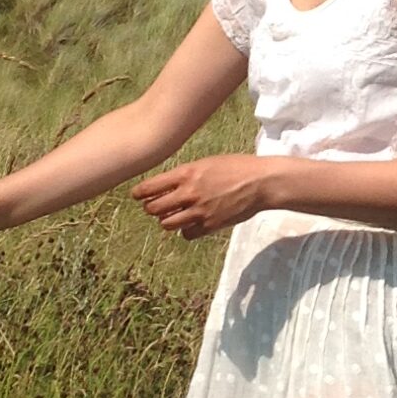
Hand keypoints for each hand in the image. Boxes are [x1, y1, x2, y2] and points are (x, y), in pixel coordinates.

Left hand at [130, 154, 266, 239]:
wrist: (260, 183)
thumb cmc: (236, 168)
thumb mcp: (207, 163)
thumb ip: (186, 175)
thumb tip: (167, 185)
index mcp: (186, 174)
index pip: (150, 187)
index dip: (139, 193)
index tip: (136, 196)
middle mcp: (189, 193)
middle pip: (154, 209)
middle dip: (151, 208)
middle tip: (154, 207)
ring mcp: (199, 211)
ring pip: (167, 224)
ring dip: (167, 220)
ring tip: (173, 215)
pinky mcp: (210, 225)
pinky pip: (187, 234)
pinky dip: (186, 230)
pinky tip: (191, 223)